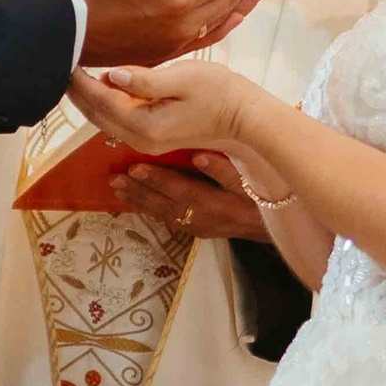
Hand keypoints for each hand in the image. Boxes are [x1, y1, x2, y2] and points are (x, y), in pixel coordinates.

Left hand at [72, 56, 249, 163]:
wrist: (245, 118)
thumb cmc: (220, 93)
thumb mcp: (184, 79)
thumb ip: (145, 79)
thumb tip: (111, 74)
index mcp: (145, 125)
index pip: (101, 101)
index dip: (81, 81)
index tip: (67, 59)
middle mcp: (141, 139)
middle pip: (96, 114)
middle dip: (77, 91)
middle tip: (62, 63)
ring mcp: (147, 141)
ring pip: (105, 118)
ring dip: (89, 98)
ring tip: (74, 73)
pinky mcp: (154, 135)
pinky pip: (119, 119)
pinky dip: (105, 102)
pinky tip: (102, 84)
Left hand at [110, 153, 264, 244]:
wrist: (270, 226)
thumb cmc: (262, 196)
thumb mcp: (250, 181)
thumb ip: (225, 169)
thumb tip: (198, 155)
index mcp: (217, 205)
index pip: (182, 190)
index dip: (157, 180)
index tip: (136, 168)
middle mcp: (203, 219)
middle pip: (166, 204)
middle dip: (139, 191)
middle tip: (115, 179)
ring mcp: (197, 227)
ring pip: (163, 214)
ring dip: (139, 201)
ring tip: (117, 188)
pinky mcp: (195, 230)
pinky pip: (168, 220)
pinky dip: (149, 210)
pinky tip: (134, 201)